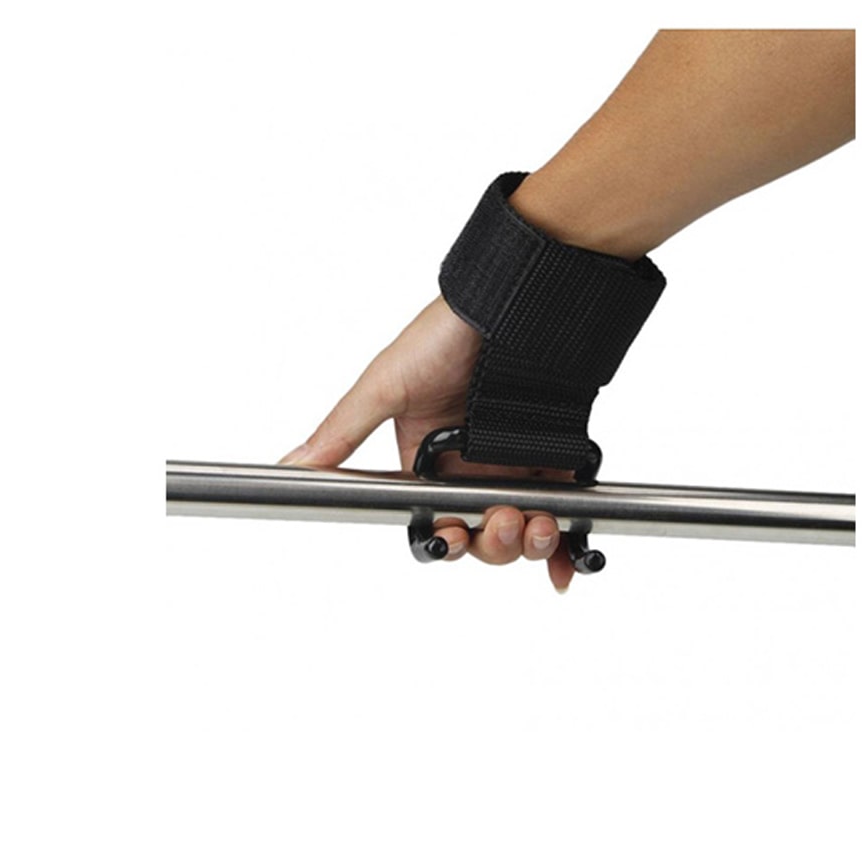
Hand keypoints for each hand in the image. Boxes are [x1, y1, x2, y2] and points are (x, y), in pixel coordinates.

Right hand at [280, 296, 577, 591]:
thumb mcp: (385, 385)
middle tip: (500, 521)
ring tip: (537, 523)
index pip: (431, 519)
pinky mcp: (557, 455)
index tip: (452, 538)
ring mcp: (515, 463)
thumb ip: (343, 431)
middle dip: (491, 542)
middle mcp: (470, 466)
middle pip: (479, 534)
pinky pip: (567, 512)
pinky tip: (568, 560)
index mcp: (426, 457)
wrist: (514, 302)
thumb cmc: (445, 334)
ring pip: (521, 529)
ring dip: (529, 541)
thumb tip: (292, 465)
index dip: (444, 539)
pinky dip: (568, 544)